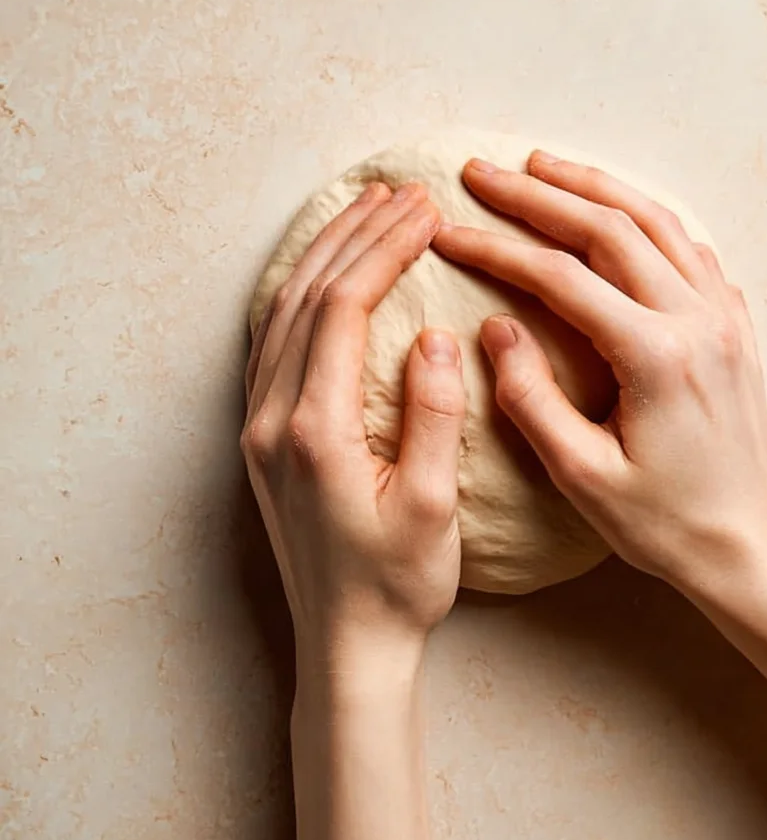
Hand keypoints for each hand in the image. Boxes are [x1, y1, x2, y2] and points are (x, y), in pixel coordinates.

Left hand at [242, 181, 465, 654]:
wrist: (347, 646)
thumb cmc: (396, 585)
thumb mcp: (432, 507)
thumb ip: (430, 415)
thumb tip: (431, 336)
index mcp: (315, 430)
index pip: (343, 309)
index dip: (384, 251)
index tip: (425, 212)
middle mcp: (273, 419)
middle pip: (305, 297)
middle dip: (355, 236)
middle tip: (402, 192)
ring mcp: (260, 428)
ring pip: (281, 315)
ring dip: (323, 256)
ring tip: (365, 212)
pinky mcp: (263, 439)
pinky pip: (272, 342)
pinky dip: (300, 294)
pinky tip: (324, 275)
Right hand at [431, 152, 766, 598]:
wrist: (748, 549)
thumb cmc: (664, 525)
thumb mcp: (581, 477)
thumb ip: (530, 397)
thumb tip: (495, 326)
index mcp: (655, 355)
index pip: (558, 277)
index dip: (495, 248)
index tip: (448, 232)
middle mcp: (698, 320)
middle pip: (608, 228)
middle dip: (538, 194)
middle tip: (481, 172)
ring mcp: (725, 318)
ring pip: (656, 223)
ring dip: (594, 188)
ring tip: (541, 165)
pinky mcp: (737, 327)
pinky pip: (691, 248)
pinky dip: (646, 217)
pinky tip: (617, 212)